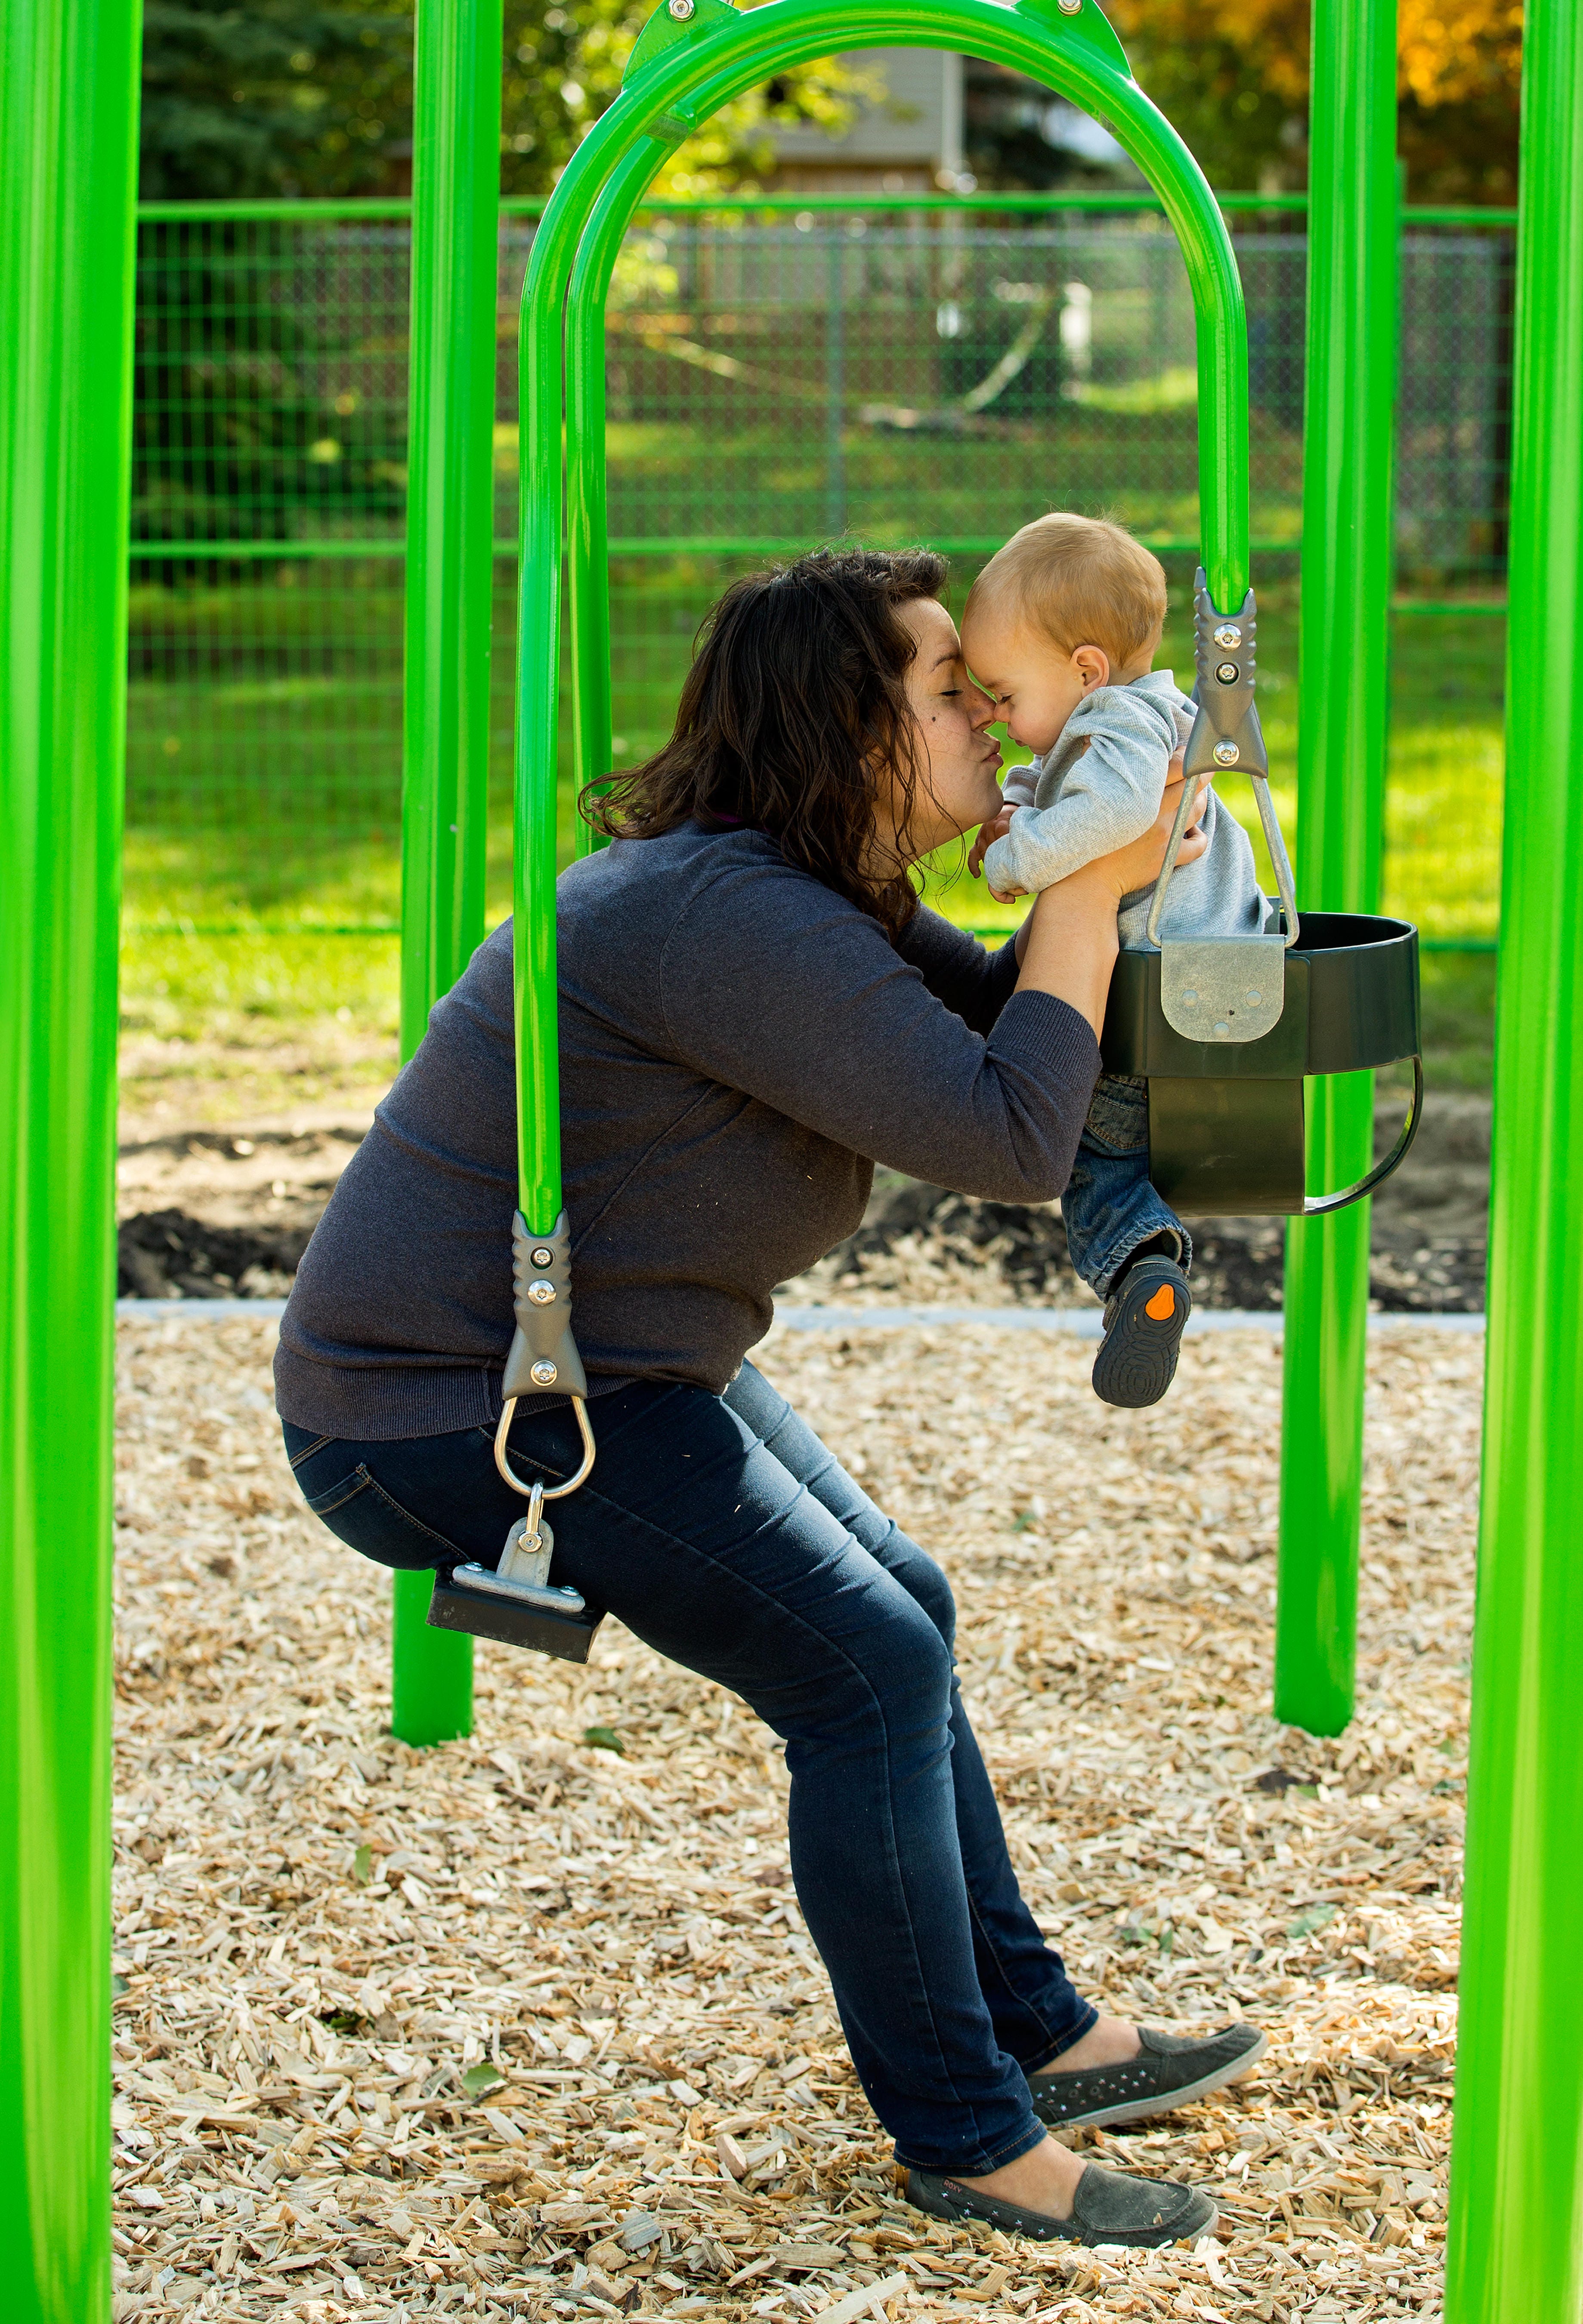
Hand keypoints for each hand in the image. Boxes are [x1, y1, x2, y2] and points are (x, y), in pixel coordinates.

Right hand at [968, 802, 1016, 879]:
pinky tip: (977, 874)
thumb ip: (1022, 832)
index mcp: (1000, 823)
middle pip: (992, 851)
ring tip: (1001, 876)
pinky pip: (972, 855)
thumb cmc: (1016, 817)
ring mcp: (981, 836)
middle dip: (1001, 864)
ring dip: (991, 866)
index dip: (1010, 855)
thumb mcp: (1022, 820)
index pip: (1002, 842)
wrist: (1005, 809)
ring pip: (984, 855)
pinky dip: (973, 865)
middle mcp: (988, 829)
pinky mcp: (977, 841)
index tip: (1018, 866)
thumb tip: (1031, 848)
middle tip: (1011, 875)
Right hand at [1091, 752, 1209, 899]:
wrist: (1084, 881)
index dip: (1190, 755)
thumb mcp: (1085, 794)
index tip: (1190, 752)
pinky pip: (1198, 845)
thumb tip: (1095, 738)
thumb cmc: (1079, 833)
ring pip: (1198, 810)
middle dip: (1201, 774)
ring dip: (1198, 801)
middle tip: (1200, 771)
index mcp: (1138, 792)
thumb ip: (1095, 764)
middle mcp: (1157, 812)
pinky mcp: (1168, 859)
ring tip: (1191, 798)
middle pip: (1195, 785)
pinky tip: (1189, 833)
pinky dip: (1198, 837)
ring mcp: (1165, 836)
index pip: (1179, 765)